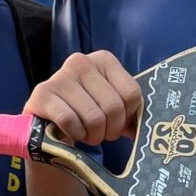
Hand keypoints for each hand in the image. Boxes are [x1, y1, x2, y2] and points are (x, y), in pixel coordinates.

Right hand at [25, 48, 141, 146]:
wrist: (47, 123)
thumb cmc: (85, 114)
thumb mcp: (110, 107)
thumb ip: (131, 112)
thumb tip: (153, 129)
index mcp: (104, 60)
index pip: (132, 94)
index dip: (128, 118)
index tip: (117, 123)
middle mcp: (81, 62)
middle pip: (114, 107)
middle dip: (110, 130)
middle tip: (100, 135)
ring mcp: (60, 76)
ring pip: (94, 118)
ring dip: (93, 136)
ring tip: (86, 134)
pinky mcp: (42, 94)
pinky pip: (70, 122)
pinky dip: (75, 135)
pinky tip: (72, 133)